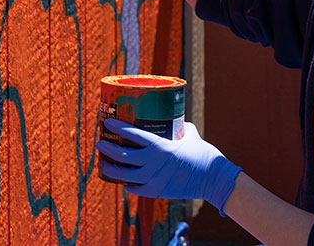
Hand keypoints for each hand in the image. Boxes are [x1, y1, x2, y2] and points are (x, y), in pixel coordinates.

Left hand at [97, 119, 242, 211]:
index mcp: (160, 146)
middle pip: (122, 155)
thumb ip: (180, 128)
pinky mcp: (156, 192)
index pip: (133, 134)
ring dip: (110, 169)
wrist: (213, 178)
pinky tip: (122, 181)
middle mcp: (152, 163)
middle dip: (107, 148)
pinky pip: (135, 189)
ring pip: (123, 175)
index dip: (118, 128)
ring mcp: (152, 179)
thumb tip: (176, 121)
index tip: (107, 123)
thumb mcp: (190, 135)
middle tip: (100, 143)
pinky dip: (126, 184)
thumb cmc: (204, 154)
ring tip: (103, 164)